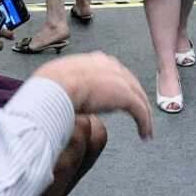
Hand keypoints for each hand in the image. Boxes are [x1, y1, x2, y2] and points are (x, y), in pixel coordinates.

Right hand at [34, 53, 152, 139]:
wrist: (56, 87)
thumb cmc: (50, 86)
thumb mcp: (60, 80)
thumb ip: (68, 85)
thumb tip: (62, 96)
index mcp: (95, 61)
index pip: (114, 73)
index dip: (120, 87)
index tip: (120, 99)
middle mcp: (111, 67)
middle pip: (131, 84)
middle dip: (136, 99)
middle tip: (139, 114)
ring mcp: (119, 80)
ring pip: (138, 98)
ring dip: (143, 114)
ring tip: (145, 129)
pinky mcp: (125, 96)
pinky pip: (140, 111)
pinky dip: (144, 123)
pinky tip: (145, 134)